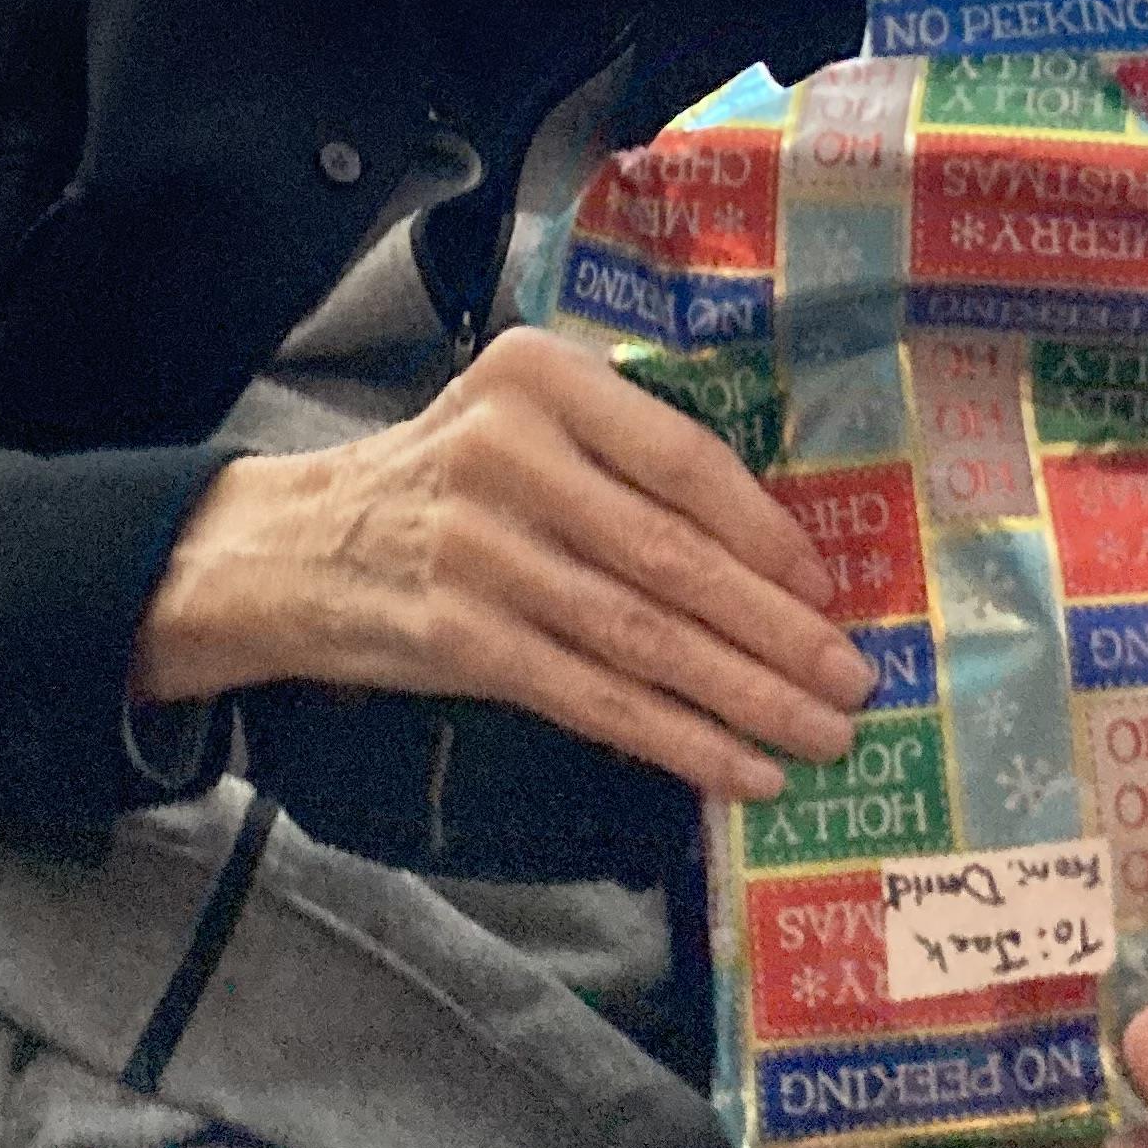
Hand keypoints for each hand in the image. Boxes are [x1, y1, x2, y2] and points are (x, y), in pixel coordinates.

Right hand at [132, 325, 870, 800]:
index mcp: (540, 379)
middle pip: (672, 556)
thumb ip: (624, 461)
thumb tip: (778, 560)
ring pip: (641, 636)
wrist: (294, 545)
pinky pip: (592, 698)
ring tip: (820, 735)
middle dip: (775, 630)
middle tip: (854, 678)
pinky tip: (738, 769)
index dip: (765, 531)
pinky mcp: (457, 636)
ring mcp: (478, 549)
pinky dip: (675, 739)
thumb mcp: (520, 423)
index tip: (826, 588)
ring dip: (744, 696)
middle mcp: (506, 452)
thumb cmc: (445, 483)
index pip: (681, 457)